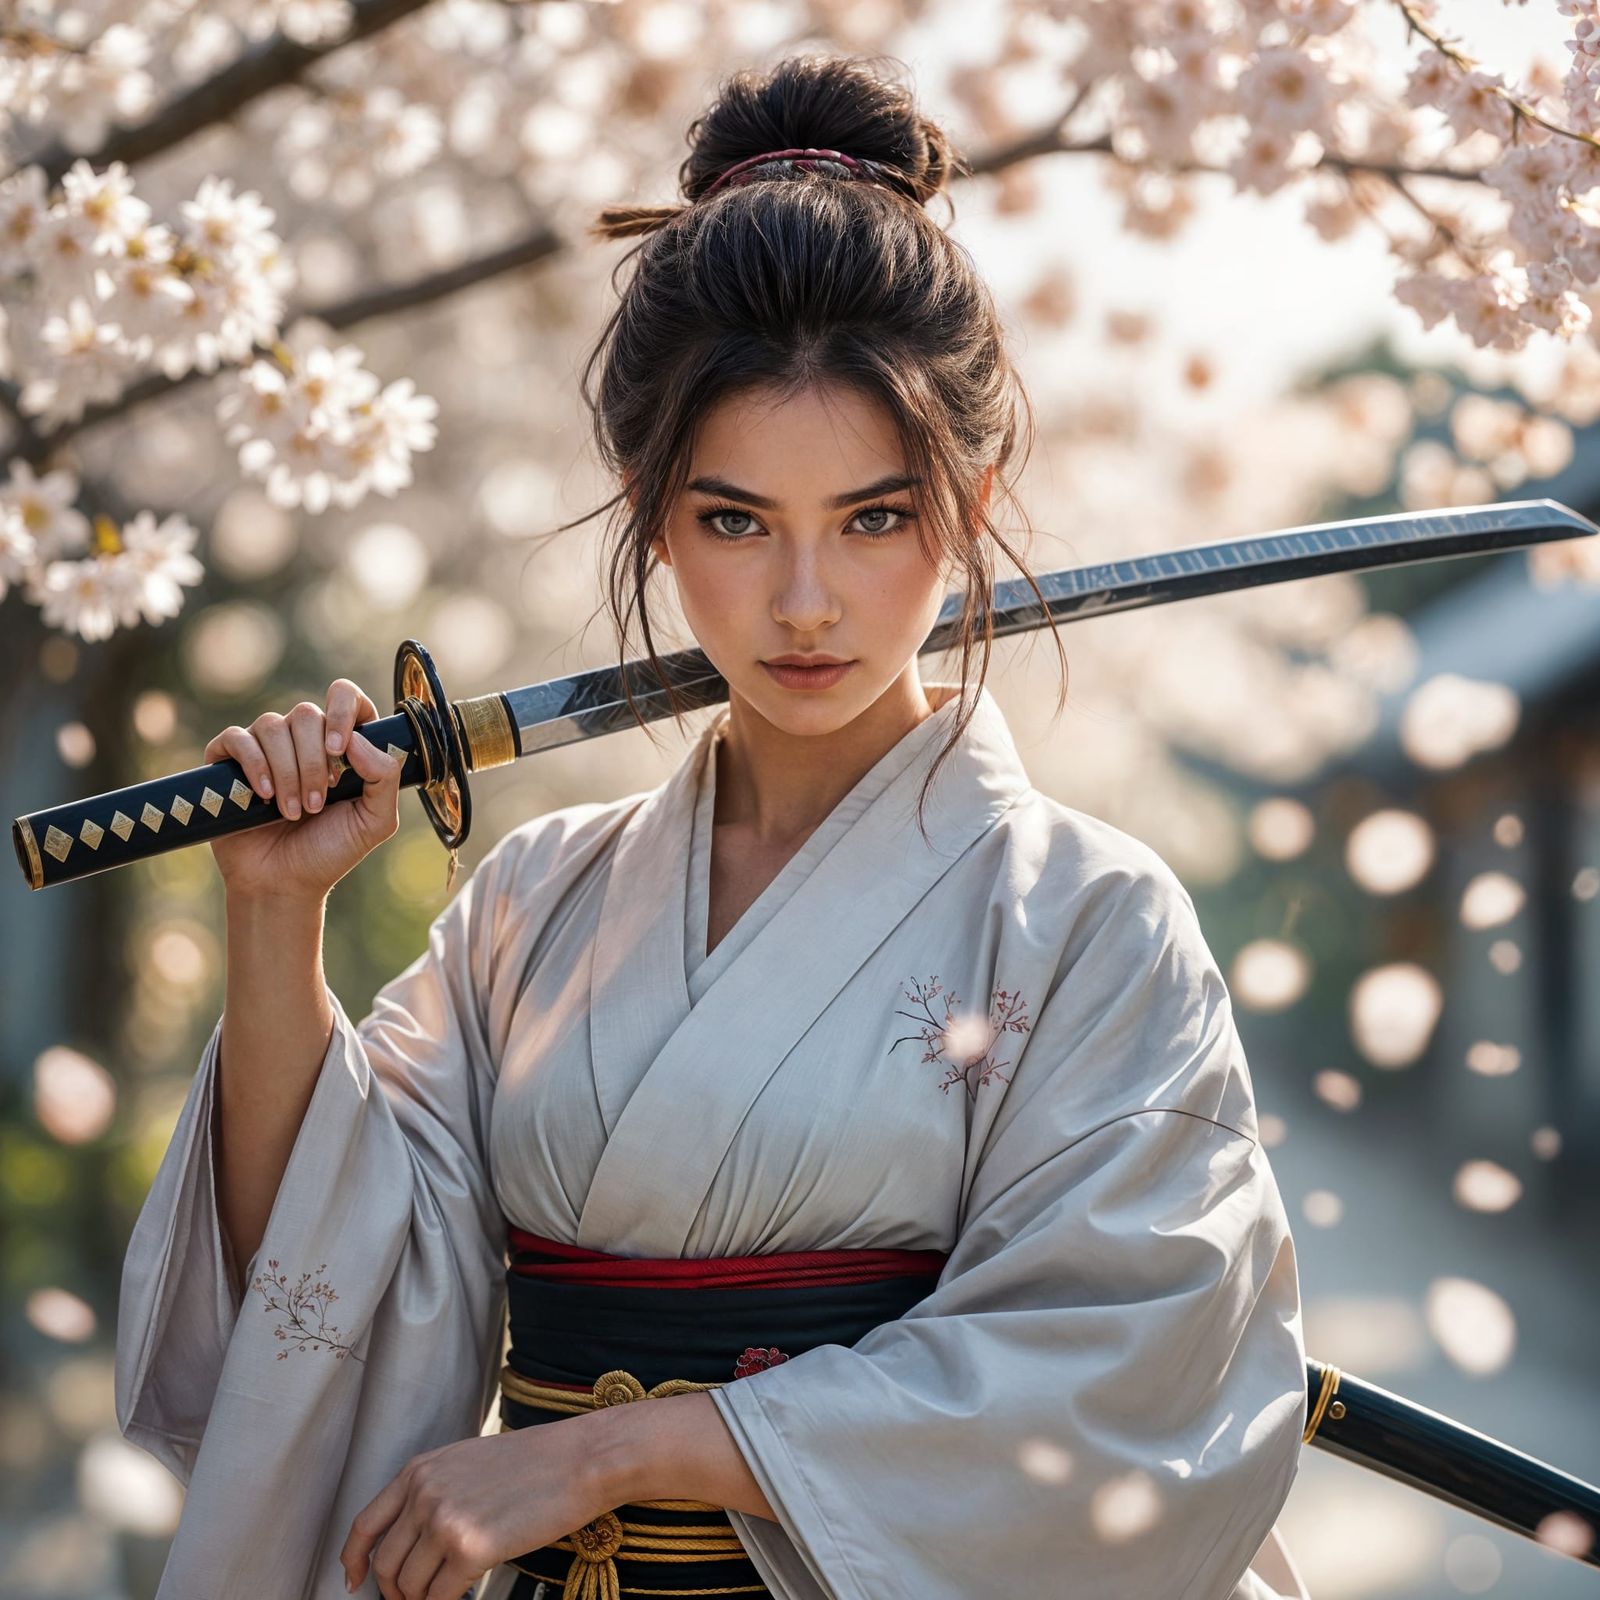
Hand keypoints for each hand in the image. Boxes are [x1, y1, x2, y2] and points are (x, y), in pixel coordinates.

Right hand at [203, 678, 401, 902]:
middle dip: (314, 762)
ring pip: (272, 725)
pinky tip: (263, 795)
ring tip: (293, 811)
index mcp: (342, 745)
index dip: (344, 711)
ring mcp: (266, 748)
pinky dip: (254, 764)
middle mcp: (304, 739)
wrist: (283, 883)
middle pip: (307, 715)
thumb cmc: (330, 850)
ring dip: (287, 771)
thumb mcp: (376, 820)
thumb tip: (357, 738)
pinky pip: (238, 738)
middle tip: (317, 804)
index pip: (346, 697)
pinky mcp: (229, 761)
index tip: (341, 750)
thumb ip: (385, 777)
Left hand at [340, 1416, 619, 1598]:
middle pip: (385, 1564)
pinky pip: (439, 1598)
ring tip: (444, 1593)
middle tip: (414, 1598)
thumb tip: (410, 1541)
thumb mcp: (467, 1463)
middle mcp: (424, 1493)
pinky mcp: (470, 1549)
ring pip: (409, 1586)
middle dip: (394, 1591)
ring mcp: (445, 1521)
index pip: (365, 1524)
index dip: (353, 1559)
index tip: (353, 1580)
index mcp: (420, 1469)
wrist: (579, 1460)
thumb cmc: (534, 1462)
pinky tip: (462, 1596)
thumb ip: (432, 1493)